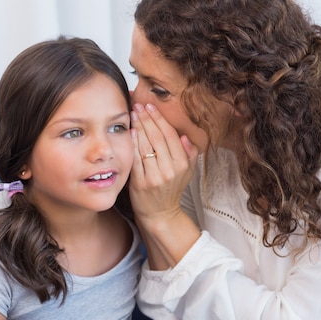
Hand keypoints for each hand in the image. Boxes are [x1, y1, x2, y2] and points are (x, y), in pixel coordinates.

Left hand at [129, 103, 198, 221]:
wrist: (160, 214)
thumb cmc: (172, 189)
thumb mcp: (187, 173)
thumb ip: (190, 154)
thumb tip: (185, 137)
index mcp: (182, 164)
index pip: (170, 135)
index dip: (159, 118)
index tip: (150, 107)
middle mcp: (170, 169)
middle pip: (157, 137)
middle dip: (146, 118)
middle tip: (138, 106)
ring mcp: (155, 176)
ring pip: (145, 145)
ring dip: (138, 126)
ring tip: (133, 114)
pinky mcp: (141, 182)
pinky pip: (136, 158)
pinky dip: (133, 143)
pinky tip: (130, 132)